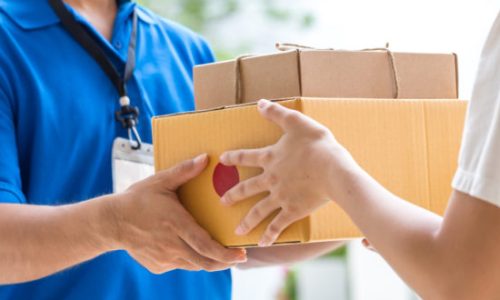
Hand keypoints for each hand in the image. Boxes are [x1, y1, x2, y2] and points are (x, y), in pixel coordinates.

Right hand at [108, 154, 246, 273]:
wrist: (110, 222)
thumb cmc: (137, 199)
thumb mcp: (160, 182)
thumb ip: (184, 171)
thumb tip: (206, 158)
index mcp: (176, 225)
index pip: (206, 246)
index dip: (226, 254)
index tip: (241, 254)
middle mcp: (172, 245)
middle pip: (205, 262)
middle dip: (225, 262)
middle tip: (238, 257)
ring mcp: (164, 258)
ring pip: (194, 265)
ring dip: (208, 260)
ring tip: (219, 253)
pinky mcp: (157, 266)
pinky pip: (179, 264)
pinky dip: (189, 258)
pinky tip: (190, 247)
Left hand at [220, 99, 359, 246]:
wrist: (333, 170)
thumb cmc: (317, 145)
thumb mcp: (297, 122)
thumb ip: (277, 114)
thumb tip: (259, 103)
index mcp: (270, 158)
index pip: (246, 157)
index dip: (233, 157)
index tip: (222, 160)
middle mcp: (270, 179)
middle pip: (247, 188)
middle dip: (233, 195)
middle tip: (223, 202)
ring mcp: (280, 197)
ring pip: (258, 210)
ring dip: (247, 221)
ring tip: (237, 231)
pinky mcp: (292, 211)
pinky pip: (277, 225)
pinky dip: (270, 235)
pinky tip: (262, 243)